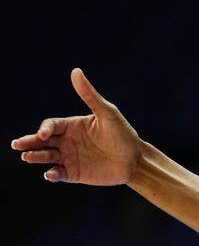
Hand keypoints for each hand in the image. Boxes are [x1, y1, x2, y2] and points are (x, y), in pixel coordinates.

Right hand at [10, 68, 141, 184]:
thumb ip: (89, 95)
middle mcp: (67, 141)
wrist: (135, 160)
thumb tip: (76, 71)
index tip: (44, 134)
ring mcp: (69, 158)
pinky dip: (52, 174)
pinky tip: (50, 174)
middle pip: (42, 141)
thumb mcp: (107, 113)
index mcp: (72, 126)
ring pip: (46, 157)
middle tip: (16, 145)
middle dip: (29, 142)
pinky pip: (59, 174)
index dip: (45, 129)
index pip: (51, 125)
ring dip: (36, 157)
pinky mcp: (74, 173)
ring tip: (27, 157)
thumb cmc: (123, 134)